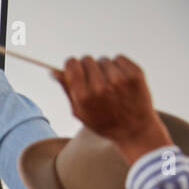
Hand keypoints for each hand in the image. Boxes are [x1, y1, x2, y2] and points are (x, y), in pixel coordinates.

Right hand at [55, 55, 170, 161]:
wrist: (134, 130)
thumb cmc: (103, 122)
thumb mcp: (80, 112)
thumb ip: (67, 89)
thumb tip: (53, 71)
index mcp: (84, 96)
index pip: (72, 64)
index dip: (72, 65)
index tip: (75, 68)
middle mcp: (101, 86)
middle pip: (87, 59)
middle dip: (87, 67)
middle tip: (93, 80)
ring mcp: (120, 79)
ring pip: (104, 59)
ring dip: (104, 68)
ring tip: (110, 85)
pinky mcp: (135, 74)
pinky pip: (119, 58)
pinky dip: (118, 66)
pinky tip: (121, 80)